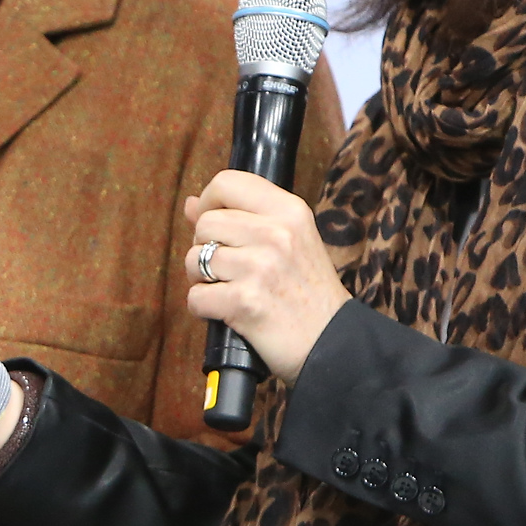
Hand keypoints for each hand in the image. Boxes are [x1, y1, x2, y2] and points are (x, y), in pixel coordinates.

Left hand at [183, 170, 349, 381]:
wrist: (332, 342)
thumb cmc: (308, 292)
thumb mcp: (290, 241)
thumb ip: (243, 217)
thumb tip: (193, 204)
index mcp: (290, 211)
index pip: (227, 182)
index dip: (210, 201)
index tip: (214, 222)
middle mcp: (276, 233)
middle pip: (204, 223)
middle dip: (205, 247)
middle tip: (228, 268)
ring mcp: (259, 268)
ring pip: (194, 259)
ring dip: (203, 279)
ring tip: (229, 289)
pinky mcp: (244, 302)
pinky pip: (196, 297)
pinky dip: (204, 309)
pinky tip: (228, 311)